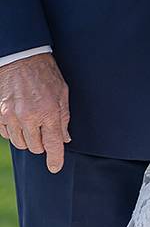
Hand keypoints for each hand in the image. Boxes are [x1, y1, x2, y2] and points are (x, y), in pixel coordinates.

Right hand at [0, 54, 70, 172]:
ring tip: (33, 122)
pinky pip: (7, 135)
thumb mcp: (63, 93)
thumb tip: (65, 138)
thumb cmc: (46, 74)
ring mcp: (11, 117)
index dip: (55, 159)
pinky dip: (14, 132)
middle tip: (46, 129)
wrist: (22, 59)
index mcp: (49, 111)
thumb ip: (64, 117)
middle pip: (36, 147)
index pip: (53, 144)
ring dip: (28, 138)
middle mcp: (29, 117)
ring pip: (21, 144)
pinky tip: (20, 119)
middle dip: (43, 142)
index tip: (55, 167)